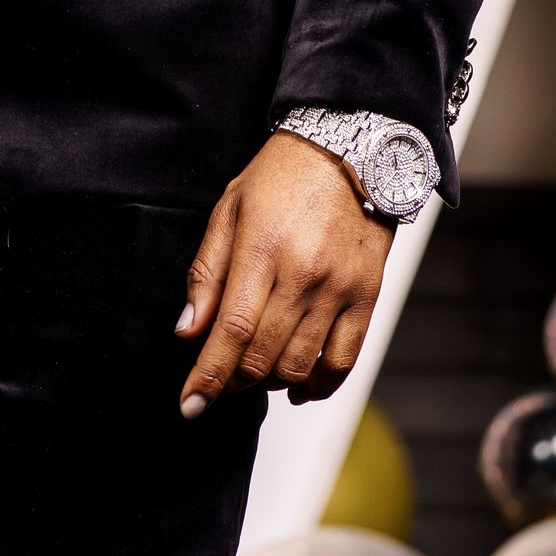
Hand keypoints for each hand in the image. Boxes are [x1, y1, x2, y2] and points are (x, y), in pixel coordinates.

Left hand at [176, 131, 393, 414]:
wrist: (350, 150)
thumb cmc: (282, 177)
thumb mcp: (230, 210)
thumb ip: (207, 273)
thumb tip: (188, 332)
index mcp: (261, 248)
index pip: (232, 330)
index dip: (208, 376)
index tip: (189, 405)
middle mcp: (302, 273)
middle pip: (262, 356)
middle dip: (233, 381)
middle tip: (221, 377)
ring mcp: (338, 288)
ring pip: (299, 365)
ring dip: (270, 382)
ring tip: (256, 371)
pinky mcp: (367, 296)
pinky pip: (343, 360)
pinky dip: (318, 385)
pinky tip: (299, 387)